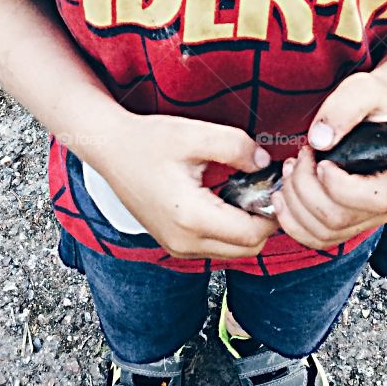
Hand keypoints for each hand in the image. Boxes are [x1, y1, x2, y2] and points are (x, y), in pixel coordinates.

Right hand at [83, 111, 278, 260]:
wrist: (110, 150)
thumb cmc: (148, 141)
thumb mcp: (196, 134)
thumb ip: (237, 147)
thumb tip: (265, 162)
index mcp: (191, 218)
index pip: (252, 234)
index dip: (272, 211)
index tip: (275, 185)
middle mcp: (184, 242)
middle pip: (248, 249)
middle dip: (263, 221)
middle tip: (262, 186)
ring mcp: (177, 247)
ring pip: (233, 251)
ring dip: (246, 227)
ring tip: (243, 190)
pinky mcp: (174, 244)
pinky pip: (215, 247)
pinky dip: (228, 229)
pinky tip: (224, 198)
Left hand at [271, 71, 386, 250]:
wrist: (376, 117)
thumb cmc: (374, 105)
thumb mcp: (364, 91)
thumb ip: (344, 109)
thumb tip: (320, 140)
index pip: (370, 199)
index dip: (334, 182)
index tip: (317, 154)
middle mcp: (386, 207)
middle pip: (337, 218)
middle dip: (305, 186)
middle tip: (300, 155)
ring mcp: (365, 220)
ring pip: (322, 231)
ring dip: (294, 201)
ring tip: (290, 168)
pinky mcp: (344, 224)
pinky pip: (314, 239)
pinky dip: (290, 221)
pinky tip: (281, 195)